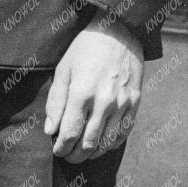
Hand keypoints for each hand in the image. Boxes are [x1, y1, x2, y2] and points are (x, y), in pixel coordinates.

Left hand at [46, 15, 142, 161]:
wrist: (119, 31)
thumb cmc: (86, 48)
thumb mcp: (64, 69)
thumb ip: (56, 102)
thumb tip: (51, 130)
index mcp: (82, 93)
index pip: (70, 133)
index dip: (61, 147)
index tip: (57, 150)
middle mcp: (104, 102)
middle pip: (88, 144)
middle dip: (75, 155)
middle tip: (68, 155)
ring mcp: (123, 104)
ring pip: (108, 143)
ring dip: (93, 153)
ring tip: (83, 152)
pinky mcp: (135, 102)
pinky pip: (124, 133)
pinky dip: (112, 143)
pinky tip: (103, 143)